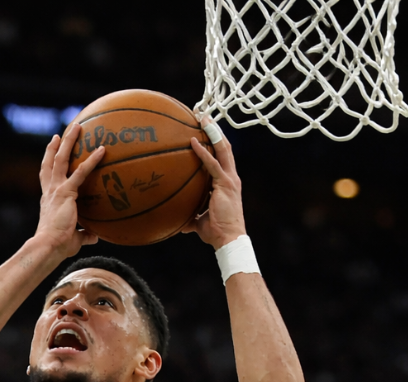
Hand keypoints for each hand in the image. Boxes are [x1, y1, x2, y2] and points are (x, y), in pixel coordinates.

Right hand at [34, 123, 105, 257]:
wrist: (50, 246)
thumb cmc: (59, 246)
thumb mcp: (74, 238)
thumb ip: (84, 234)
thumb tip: (95, 236)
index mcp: (49, 199)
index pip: (47, 176)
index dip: (49, 160)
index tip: (52, 147)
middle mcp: (50, 191)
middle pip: (51, 162)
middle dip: (57, 146)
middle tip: (63, 132)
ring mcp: (57, 189)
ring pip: (61, 159)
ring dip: (69, 141)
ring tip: (77, 126)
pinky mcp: (66, 192)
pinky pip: (81, 172)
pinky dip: (92, 160)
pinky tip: (102, 149)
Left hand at [183, 118, 245, 249]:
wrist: (228, 239)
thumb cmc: (215, 231)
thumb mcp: (199, 219)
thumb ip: (189, 214)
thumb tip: (176, 219)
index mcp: (226, 182)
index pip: (222, 156)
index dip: (214, 141)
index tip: (204, 128)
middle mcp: (231, 176)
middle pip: (224, 146)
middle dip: (215, 129)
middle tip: (203, 115)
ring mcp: (230, 179)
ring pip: (223, 149)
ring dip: (212, 132)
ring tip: (202, 118)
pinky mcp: (225, 184)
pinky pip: (212, 164)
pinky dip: (203, 152)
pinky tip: (193, 141)